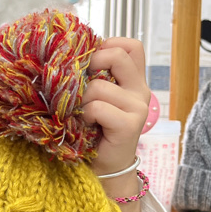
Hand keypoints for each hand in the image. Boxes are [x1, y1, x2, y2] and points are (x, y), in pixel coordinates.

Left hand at [83, 37, 150, 177]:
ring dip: (81, 100)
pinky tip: (86, 125)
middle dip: (91, 64)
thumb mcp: (95, 97)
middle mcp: (140, 90)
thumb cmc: (94, 129)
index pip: (131, 46)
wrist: (104, 167)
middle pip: (118, 56)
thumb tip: (70, 55)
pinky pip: (98, 107)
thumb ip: (93, 76)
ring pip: (99, 86)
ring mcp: (138, 107)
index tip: (91, 62)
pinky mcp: (130, 125)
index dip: (108, 45)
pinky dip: (85, 115)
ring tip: (82, 114)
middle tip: (81, 85)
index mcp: (133, 80)